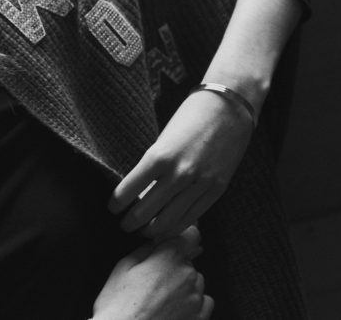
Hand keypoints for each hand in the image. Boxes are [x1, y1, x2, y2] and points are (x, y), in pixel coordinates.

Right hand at [91, 226, 212, 318]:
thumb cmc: (119, 305)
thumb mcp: (123, 267)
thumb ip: (145, 249)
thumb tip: (156, 242)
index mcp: (170, 258)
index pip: (191, 235)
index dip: (184, 236)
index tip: (175, 242)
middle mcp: (188, 276)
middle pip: (189, 261)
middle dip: (175, 265)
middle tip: (153, 278)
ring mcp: (196, 300)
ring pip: (196, 281)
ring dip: (184, 284)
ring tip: (160, 297)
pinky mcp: (199, 319)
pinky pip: (204, 302)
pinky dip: (194, 302)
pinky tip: (174, 308)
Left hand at [108, 90, 252, 238]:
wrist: (228, 108)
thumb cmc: (189, 118)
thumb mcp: (163, 140)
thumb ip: (153, 166)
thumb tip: (138, 194)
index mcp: (159, 156)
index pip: (128, 191)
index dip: (116, 204)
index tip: (112, 208)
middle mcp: (179, 173)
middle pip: (146, 212)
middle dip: (130, 223)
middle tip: (123, 226)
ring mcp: (200, 183)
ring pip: (168, 221)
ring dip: (151, 230)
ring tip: (142, 232)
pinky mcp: (217, 190)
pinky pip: (192, 217)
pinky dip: (176, 227)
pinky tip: (166, 229)